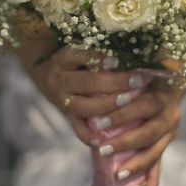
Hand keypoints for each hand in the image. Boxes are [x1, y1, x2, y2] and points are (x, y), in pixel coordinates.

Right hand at [30, 47, 154, 144]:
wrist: (47, 75)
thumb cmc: (76, 59)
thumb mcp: (82, 48)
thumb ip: (103, 48)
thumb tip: (137, 46)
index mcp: (63, 59)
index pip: (80, 55)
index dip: (100, 57)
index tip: (121, 59)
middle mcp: (60, 79)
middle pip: (85, 82)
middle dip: (114, 83)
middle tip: (137, 81)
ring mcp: (62, 100)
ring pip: (81, 107)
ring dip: (107, 106)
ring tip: (128, 102)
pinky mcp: (67, 116)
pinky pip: (76, 128)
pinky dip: (89, 136)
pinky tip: (103, 139)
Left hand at [93, 81, 182, 185]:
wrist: (168, 83)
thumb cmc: (142, 80)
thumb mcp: (134, 78)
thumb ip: (122, 82)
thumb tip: (102, 72)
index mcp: (160, 97)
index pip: (143, 106)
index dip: (123, 115)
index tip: (100, 123)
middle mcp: (169, 115)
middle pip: (149, 132)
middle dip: (126, 143)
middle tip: (102, 149)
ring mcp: (171, 132)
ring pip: (155, 151)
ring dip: (137, 165)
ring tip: (117, 175)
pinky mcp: (167, 143)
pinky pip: (159, 162)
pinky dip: (154, 178)